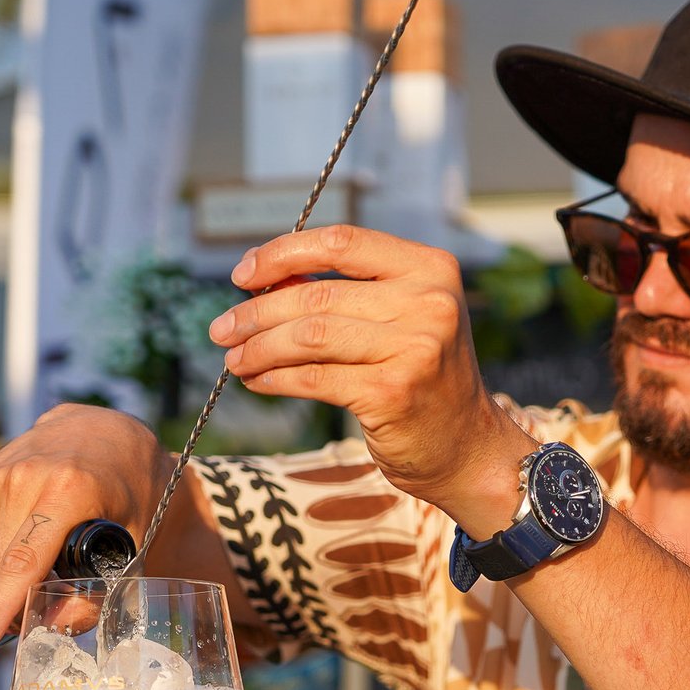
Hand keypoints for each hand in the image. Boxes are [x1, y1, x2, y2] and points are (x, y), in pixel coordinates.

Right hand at [0, 403, 172, 663]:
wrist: (109, 433)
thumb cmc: (131, 492)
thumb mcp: (135, 544)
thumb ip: (96, 594)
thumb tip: (48, 630)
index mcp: (70, 490)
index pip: (20, 564)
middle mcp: (24, 477)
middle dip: (3, 612)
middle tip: (35, 620)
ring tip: (28, 591)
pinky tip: (8, 569)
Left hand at [215, 225, 530, 522]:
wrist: (467, 447)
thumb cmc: (424, 378)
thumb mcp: (401, 319)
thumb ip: (346, 293)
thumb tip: (264, 280)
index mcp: (430, 269)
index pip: (342, 243)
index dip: (283, 253)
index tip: (243, 274)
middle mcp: (428, 302)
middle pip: (317, 294)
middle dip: (257, 311)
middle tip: (222, 328)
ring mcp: (413, 348)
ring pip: (309, 336)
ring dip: (259, 347)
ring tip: (233, 358)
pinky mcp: (392, 393)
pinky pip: (314, 378)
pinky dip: (276, 379)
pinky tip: (257, 381)